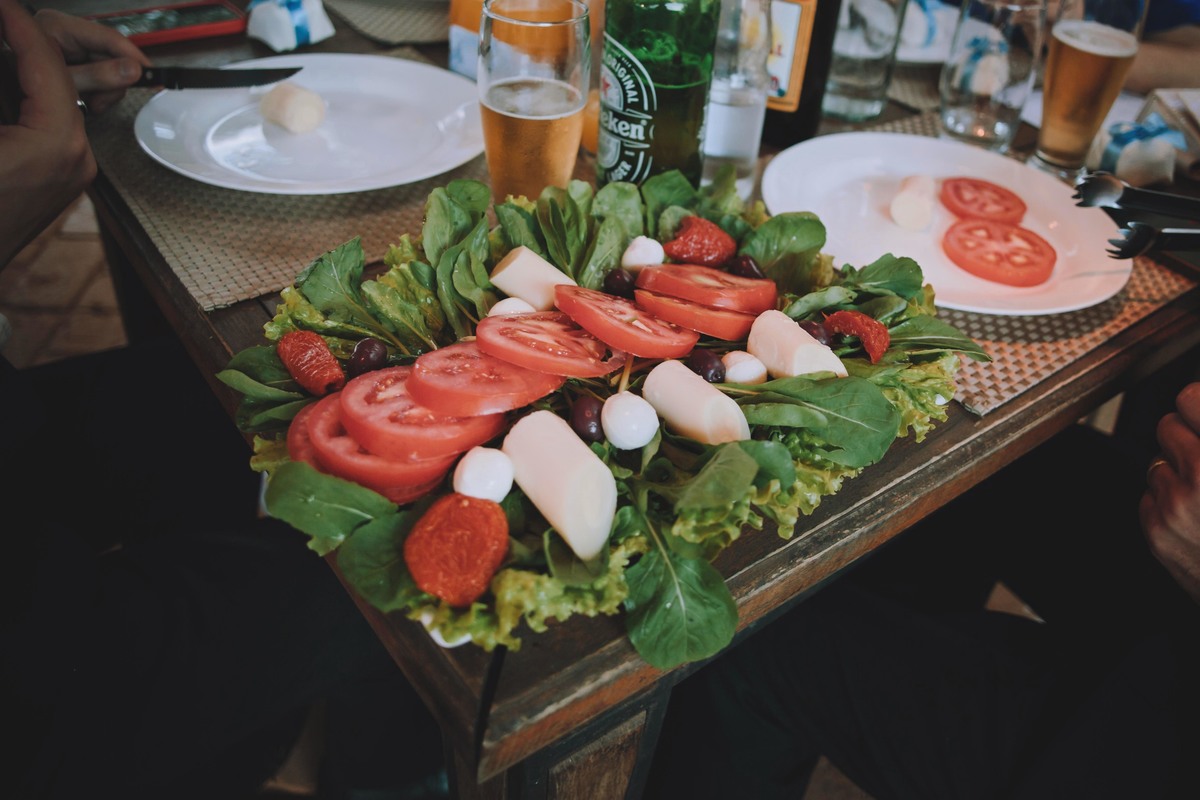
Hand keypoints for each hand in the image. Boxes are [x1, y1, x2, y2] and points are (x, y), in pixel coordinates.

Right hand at [0, 0, 93, 267]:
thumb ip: (4, 81)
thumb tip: (7, 35)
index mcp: (57, 142)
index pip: (45, 61)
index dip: (19, 24)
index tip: (4, 6)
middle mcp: (78, 156)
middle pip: (59, 77)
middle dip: (26, 43)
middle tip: (6, 19)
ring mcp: (73, 169)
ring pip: (55, 98)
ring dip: (26, 69)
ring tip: (7, 43)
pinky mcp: (60, 176)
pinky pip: (49, 122)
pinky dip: (27, 98)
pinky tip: (10, 82)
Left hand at [32, 8, 150, 114]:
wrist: (6, 109)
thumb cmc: (21, 95)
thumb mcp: (64, 83)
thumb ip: (98, 76)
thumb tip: (134, 70)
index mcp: (55, 27)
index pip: (106, 37)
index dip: (131, 55)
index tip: (151, 72)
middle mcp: (62, 32)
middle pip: (108, 53)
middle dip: (113, 80)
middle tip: (101, 102)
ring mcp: (68, 46)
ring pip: (107, 66)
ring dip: (106, 90)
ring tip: (92, 105)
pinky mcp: (72, 61)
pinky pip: (98, 74)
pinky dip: (99, 92)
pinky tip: (90, 102)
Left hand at [1140, 382, 1199, 604]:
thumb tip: (1197, 404)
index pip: (1189, 397)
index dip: (1197, 405)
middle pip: (1166, 426)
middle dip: (1187, 437)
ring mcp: (1177, 504)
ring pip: (1156, 462)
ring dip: (1178, 471)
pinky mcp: (1157, 531)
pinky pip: (1150, 496)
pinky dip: (1169, 502)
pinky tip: (1199, 518)